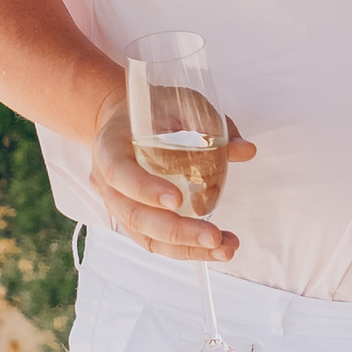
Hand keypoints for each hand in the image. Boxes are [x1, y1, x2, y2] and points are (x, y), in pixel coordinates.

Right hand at [88, 97, 255, 261]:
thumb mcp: (179, 103)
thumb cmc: (152, 110)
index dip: (145, 189)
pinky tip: (215, 248)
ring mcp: (118, 204)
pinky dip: (185, 248)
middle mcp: (106, 181)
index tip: (177, 200)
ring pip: (145, 236)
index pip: (120, 172)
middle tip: (213, 236)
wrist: (125, 120)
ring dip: (185, 248)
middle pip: (134, 215)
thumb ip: (208, 123)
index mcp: (109, 146)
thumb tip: (244, 150)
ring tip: (224, 248)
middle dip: (176, 231)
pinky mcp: (134, 219)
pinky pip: (155, 241)